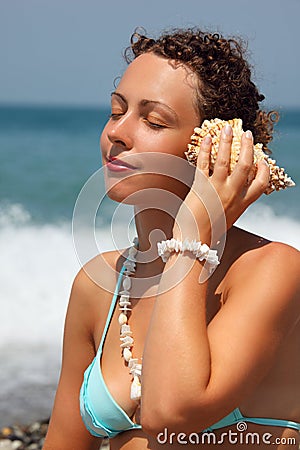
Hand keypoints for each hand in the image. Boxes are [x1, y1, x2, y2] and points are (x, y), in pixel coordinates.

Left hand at [174, 125, 269, 241]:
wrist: (193, 242)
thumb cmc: (207, 234)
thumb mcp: (226, 220)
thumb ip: (230, 206)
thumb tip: (228, 196)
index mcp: (242, 204)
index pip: (260, 184)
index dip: (263, 170)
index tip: (262, 160)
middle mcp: (233, 195)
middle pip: (246, 165)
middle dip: (247, 147)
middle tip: (247, 134)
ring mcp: (217, 189)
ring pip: (225, 160)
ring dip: (227, 141)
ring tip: (227, 128)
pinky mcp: (200, 187)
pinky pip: (204, 163)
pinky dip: (205, 149)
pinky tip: (206, 138)